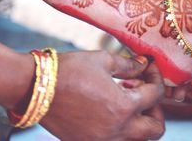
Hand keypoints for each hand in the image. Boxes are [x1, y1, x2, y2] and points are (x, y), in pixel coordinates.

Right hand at [40, 51, 164, 140]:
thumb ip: (129, 65)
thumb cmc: (68, 71)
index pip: (156, 95)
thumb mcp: (103, 60)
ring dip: (140, 122)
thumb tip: (144, 65)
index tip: (149, 69)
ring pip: (137, 140)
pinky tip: (110, 111)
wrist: (35, 88)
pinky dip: (121, 129)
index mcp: (124, 107)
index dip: (156, 78)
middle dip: (156, 109)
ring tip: (128, 103)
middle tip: (145, 93)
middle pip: (155, 129)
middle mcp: (117, 130)